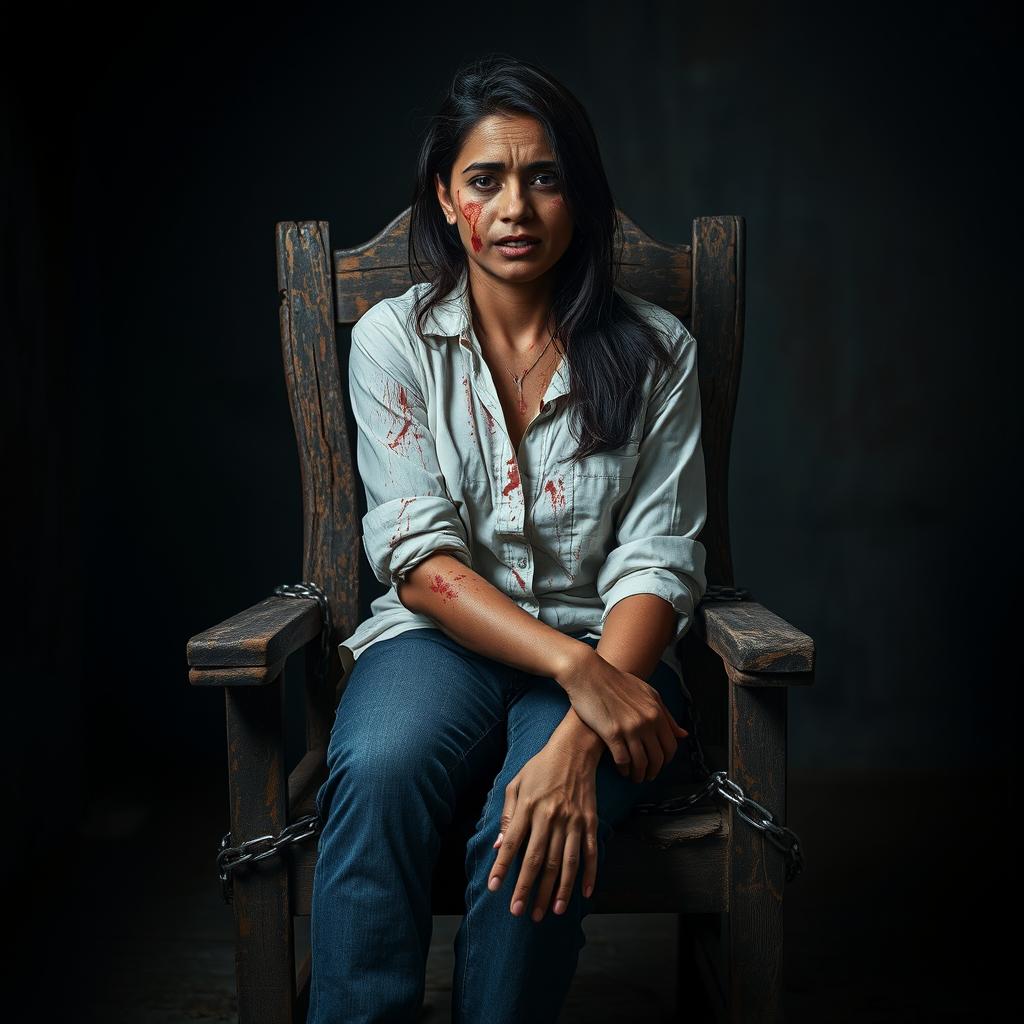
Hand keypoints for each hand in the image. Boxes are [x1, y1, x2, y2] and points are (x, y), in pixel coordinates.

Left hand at [486, 718, 602, 921]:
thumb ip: (508, 816)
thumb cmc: (540, 767)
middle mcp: (551, 816)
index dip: (503, 868)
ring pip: (565, 862)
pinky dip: (588, 875)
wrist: (575, 749)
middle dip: (529, 889)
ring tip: (552, 912)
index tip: (495, 889)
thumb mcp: (516, 784)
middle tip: (521, 912)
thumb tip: (498, 846)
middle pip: (539, 860)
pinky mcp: (590, 821)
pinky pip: (590, 852)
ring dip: (558, 890)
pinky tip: (584, 894)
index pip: (513, 844)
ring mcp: (573, 820)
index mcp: (529, 807)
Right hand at [556, 645, 687, 783]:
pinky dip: (624, 769)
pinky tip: (621, 769)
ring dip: (639, 774)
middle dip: (654, 771)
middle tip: (647, 775)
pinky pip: (623, 760)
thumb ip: (666, 714)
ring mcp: (629, 728)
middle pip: (657, 757)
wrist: (588, 674)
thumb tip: (682, 734)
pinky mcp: (611, 733)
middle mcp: (646, 721)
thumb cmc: (616, 682)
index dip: (666, 760)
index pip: (670, 746)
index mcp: (656, 712)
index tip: (660, 764)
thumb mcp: (647, 693)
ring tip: (634, 776)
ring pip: (641, 762)